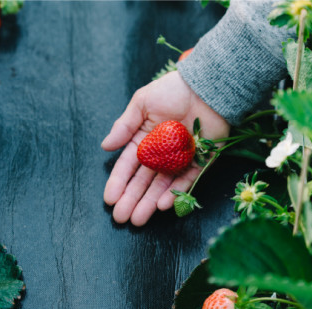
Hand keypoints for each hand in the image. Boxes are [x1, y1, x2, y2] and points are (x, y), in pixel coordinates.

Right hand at [101, 71, 229, 225]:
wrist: (206, 87)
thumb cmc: (172, 90)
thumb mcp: (142, 103)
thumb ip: (124, 126)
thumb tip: (104, 146)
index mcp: (144, 139)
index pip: (128, 165)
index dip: (118, 182)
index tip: (109, 199)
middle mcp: (160, 153)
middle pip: (143, 181)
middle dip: (131, 199)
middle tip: (121, 218)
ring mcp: (179, 159)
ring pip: (162, 186)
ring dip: (149, 203)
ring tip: (138, 219)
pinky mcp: (199, 162)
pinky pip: (186, 181)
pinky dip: (175, 194)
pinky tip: (162, 206)